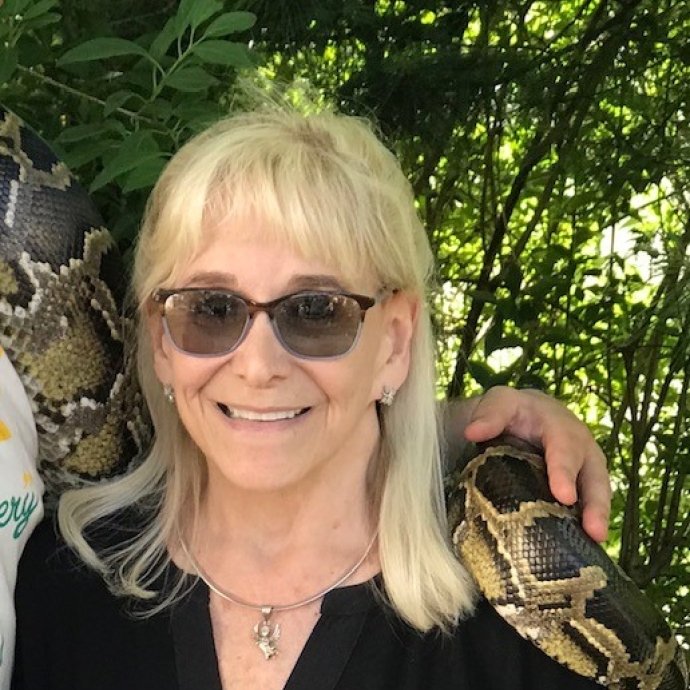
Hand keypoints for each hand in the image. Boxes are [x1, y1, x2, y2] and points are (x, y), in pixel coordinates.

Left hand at [446, 386, 610, 541]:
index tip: (564, 496)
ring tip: (594, 544)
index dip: (565, 472)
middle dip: (595, 504)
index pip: (565, 448)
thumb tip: (472, 431)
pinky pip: (586, 507)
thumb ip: (490, 414)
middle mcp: (581, 449)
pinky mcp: (578, 488)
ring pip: (596, 495)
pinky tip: (581, 550)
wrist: (520, 417)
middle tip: (593, 530)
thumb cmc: (511, 411)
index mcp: (561, 427)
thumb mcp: (500, 402)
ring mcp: (583, 471)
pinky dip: (585, 526)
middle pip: (593, 476)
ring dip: (597, 519)